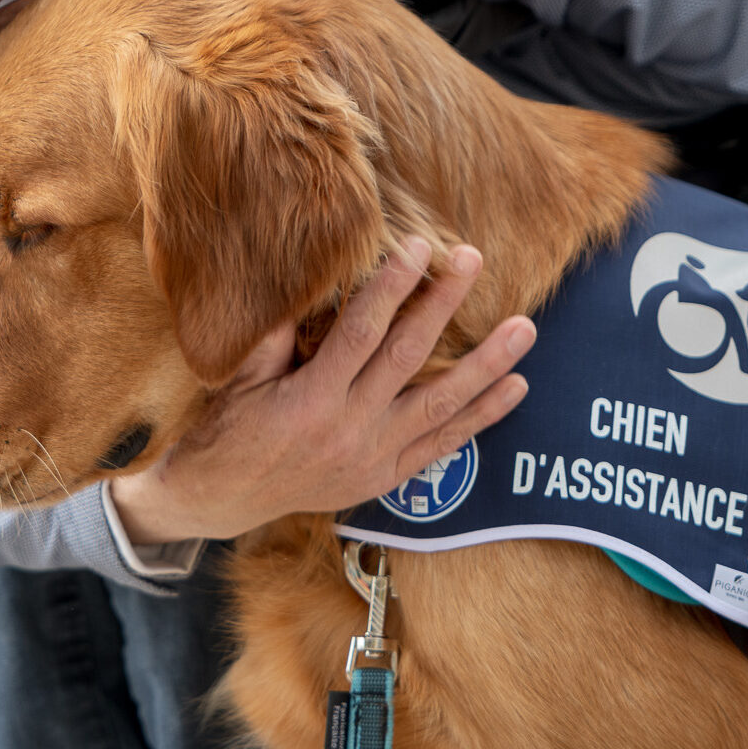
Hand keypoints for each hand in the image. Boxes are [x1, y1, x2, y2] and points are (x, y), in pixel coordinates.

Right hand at [108, 238, 534, 543]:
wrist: (222, 500)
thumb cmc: (229, 428)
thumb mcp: (243, 376)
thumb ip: (280, 332)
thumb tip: (319, 278)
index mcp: (310, 400)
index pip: (360, 333)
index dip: (391, 288)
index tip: (416, 248)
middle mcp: (348, 430)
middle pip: (408, 358)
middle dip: (443, 305)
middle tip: (473, 260)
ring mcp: (372, 457)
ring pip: (441, 406)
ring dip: (487, 366)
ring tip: (525, 330)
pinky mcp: (385, 477)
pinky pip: (443, 446)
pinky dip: (481, 418)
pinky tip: (515, 387)